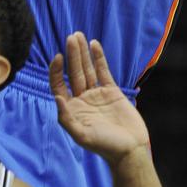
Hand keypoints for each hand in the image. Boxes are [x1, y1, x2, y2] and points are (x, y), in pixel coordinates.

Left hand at [49, 33, 149, 165]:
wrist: (130, 150)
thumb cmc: (104, 146)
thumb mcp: (81, 135)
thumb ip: (66, 118)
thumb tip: (56, 97)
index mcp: (72, 109)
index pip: (59, 85)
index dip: (56, 70)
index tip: (58, 56)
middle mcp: (82, 99)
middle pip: (74, 72)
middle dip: (72, 54)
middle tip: (71, 37)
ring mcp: (97, 94)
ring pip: (87, 69)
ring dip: (83, 53)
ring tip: (78, 35)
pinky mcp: (112, 92)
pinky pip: (103, 71)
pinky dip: (99, 58)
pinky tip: (94, 45)